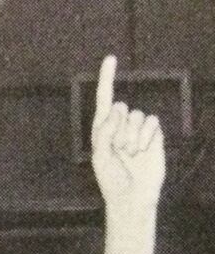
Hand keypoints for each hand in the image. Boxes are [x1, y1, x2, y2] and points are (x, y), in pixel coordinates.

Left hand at [90, 55, 163, 213]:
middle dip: (118, 129)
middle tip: (118, 150)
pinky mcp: (153, 132)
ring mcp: (137, 128)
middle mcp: (119, 124)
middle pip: (120, 107)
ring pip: (136, 115)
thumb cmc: (111, 178)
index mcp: (101, 129)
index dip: (107, 78)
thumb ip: (104, 131)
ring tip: (130, 153)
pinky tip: (142, 150)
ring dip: (132, 136)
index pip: (103, 99)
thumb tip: (117, 109)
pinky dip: (146, 135)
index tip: (110, 58)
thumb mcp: (100, 156)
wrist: (132, 195)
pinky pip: (151, 121)